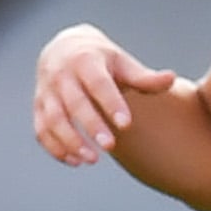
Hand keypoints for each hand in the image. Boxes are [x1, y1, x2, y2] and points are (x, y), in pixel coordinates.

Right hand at [34, 24, 179, 167]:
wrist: (64, 48)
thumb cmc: (102, 60)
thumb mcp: (122, 62)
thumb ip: (144, 77)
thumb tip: (172, 78)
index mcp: (86, 61)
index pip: (99, 84)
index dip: (111, 104)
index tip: (126, 125)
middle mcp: (62, 75)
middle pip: (74, 103)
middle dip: (91, 125)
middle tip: (110, 147)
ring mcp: (47, 91)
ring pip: (53, 119)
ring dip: (71, 141)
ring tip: (93, 160)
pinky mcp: (38, 107)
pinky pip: (41, 130)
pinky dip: (55, 148)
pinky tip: (76, 162)